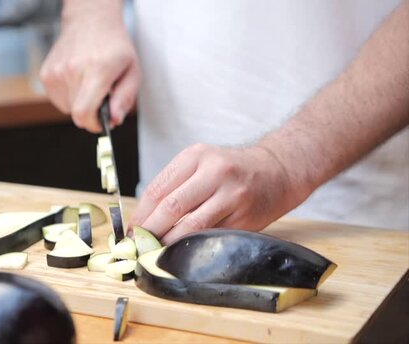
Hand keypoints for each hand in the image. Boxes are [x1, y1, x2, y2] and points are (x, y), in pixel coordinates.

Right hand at [40, 12, 139, 132]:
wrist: (90, 20)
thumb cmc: (114, 47)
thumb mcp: (132, 71)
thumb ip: (125, 98)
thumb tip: (114, 120)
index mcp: (97, 69)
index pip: (84, 112)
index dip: (93, 125)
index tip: (102, 122)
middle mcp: (72, 70)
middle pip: (76, 113)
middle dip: (91, 113)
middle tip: (102, 97)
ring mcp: (56, 71)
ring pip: (67, 108)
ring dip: (80, 103)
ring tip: (89, 83)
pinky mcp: (46, 74)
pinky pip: (58, 99)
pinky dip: (69, 96)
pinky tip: (78, 79)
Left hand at [131, 144, 305, 244]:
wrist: (277, 170)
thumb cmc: (230, 169)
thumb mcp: (201, 163)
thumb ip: (174, 185)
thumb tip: (143, 219)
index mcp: (196, 156)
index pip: (158, 188)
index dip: (140, 214)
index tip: (130, 230)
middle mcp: (215, 172)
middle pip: (171, 207)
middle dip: (150, 231)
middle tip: (138, 245)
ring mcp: (232, 196)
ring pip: (191, 226)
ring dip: (169, 242)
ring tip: (155, 251)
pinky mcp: (244, 218)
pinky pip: (211, 236)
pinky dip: (192, 246)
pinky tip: (181, 251)